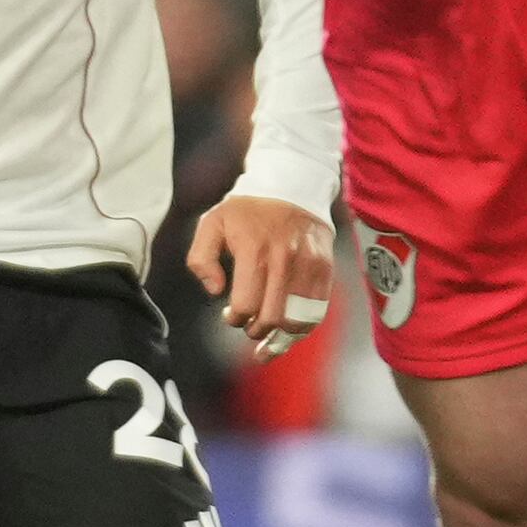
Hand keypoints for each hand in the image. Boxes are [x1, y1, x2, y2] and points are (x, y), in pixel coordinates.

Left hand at [188, 194, 337, 355]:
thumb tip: (214, 290)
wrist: (291, 185)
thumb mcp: (212, 223)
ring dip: (282, 338)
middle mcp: (284, 260)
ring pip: (299, 320)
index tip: (230, 316)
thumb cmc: (247, 209)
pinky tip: (290, 330)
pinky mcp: (325, 269)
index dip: (235, 318)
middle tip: (249, 328)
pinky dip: (304, 327)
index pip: (245, 304)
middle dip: (257, 331)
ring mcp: (308, 265)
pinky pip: (318, 310)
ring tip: (270, 342)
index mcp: (253, 251)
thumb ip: (201, 258)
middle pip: (273, 318)